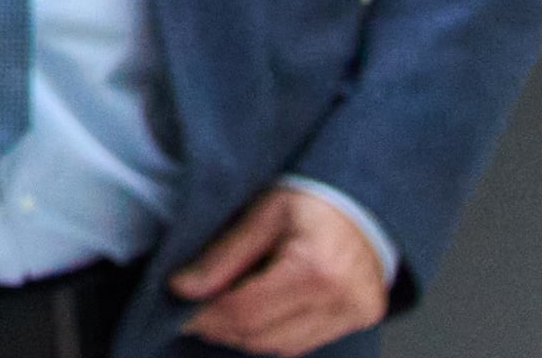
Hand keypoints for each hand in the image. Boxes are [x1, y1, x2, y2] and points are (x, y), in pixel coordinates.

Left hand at [168, 186, 389, 355]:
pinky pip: (304, 343)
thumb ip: (222, 255)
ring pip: (281, 346)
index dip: (206, 315)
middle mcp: (342, 298)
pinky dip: (272, 336)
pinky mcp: (360, 319)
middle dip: (221, 328)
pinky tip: (254, 318)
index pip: (246, 310)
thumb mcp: (261, 214)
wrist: (363, 197)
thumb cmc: (310, 197)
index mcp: (316, 268)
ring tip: (218, 315)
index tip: (178, 311)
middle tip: (192, 314)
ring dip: (244, 336)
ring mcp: (355, 313)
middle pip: (262, 335)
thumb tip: (181, 288)